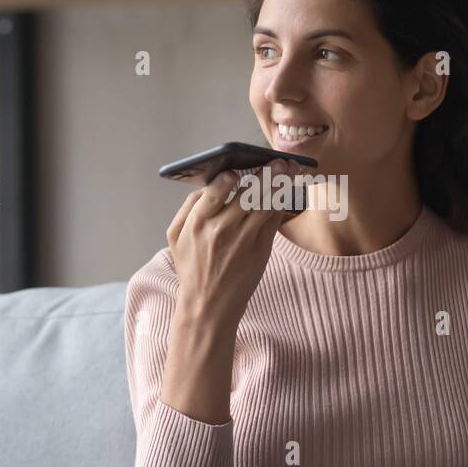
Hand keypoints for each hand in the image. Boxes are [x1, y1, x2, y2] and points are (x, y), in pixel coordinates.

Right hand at [166, 159, 298, 329]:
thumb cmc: (192, 268)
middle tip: (280, 161)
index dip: (229, 177)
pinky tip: (287, 192)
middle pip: (248, 194)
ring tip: (290, 170)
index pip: (216, 191)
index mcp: (197, 223)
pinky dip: (281, 204)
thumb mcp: (176, 237)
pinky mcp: (260, 250)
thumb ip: (189, 208)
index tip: (238, 168)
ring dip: (281, 185)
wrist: (209, 305)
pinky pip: (273, 221)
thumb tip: (210, 184)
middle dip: (267, 174)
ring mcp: (243, 240)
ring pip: (266, 205)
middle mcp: (221, 230)